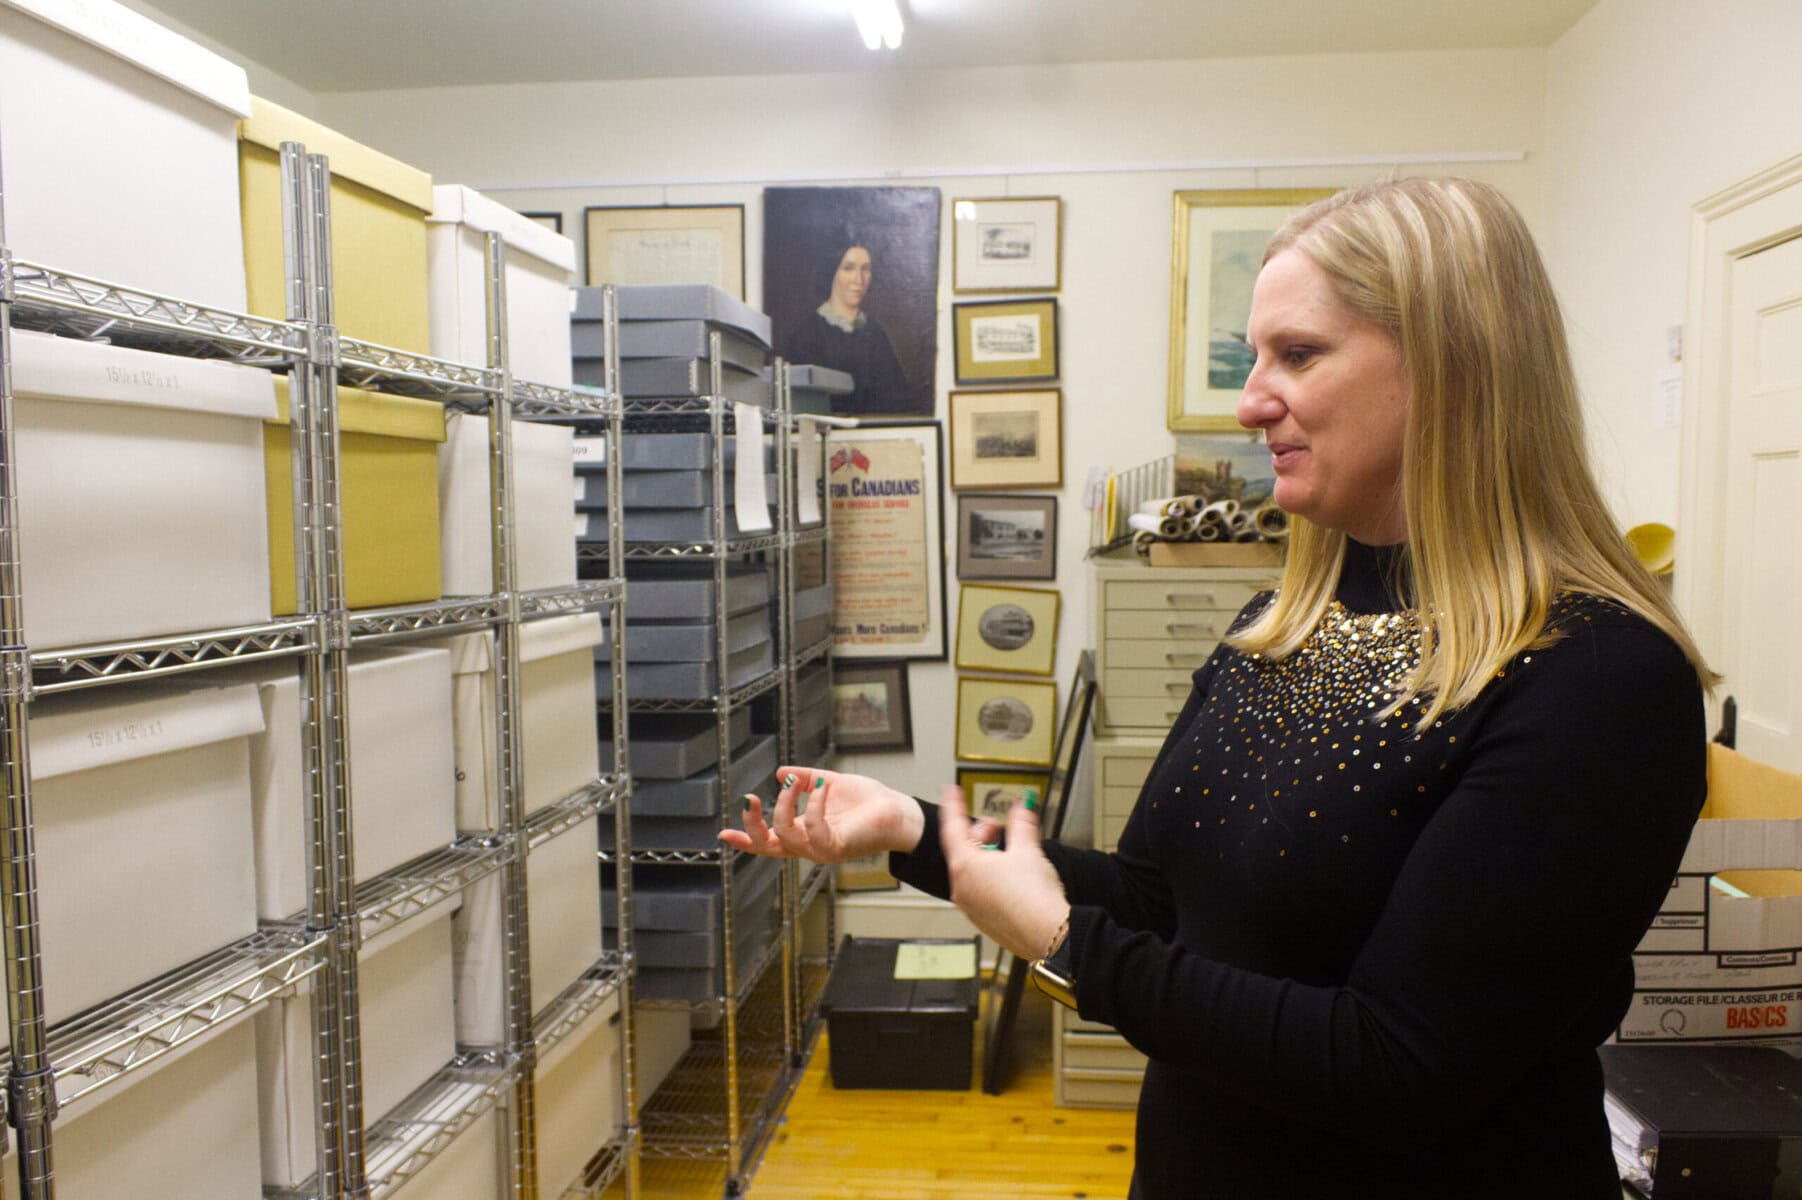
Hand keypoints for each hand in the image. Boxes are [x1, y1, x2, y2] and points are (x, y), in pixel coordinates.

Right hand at [720, 765, 923, 864]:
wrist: (898, 811)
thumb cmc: (867, 801)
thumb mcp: (828, 783)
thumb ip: (804, 780)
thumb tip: (780, 773)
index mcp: (804, 833)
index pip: (768, 842)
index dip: (744, 839)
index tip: (723, 833)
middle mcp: (808, 845)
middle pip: (767, 846)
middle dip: (753, 825)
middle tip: (750, 799)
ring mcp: (821, 849)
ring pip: (785, 837)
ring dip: (784, 807)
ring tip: (794, 786)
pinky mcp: (837, 847)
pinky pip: (814, 830)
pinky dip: (813, 805)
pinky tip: (821, 787)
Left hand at [937, 786, 1069, 961]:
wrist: (1048, 935)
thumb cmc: (1034, 898)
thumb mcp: (1027, 850)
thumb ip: (1021, 823)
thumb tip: (1022, 806)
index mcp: (965, 867)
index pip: (953, 828)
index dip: (954, 807)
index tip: (952, 793)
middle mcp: (962, 888)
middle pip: (964, 850)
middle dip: (981, 833)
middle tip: (997, 826)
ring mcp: (971, 907)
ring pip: (973, 872)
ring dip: (988, 856)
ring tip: (1011, 851)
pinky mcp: (984, 920)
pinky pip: (982, 891)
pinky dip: (992, 877)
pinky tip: (1013, 876)